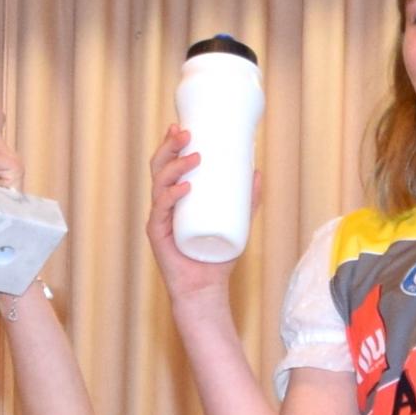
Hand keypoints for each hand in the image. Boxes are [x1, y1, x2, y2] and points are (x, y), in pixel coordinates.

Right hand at [145, 119, 244, 315]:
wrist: (205, 288)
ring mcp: (158, 218)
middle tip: (187, 134)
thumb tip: (257, 170)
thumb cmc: (216, 256)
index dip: (171, 144)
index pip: (167, 164)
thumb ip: (247, 199)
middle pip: (159, 168)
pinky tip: (184, 188)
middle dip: (170, 147)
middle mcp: (162, 204)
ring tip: (195, 157)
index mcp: (174, 197)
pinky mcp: (157, 235)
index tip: (182, 126)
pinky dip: (172, 196)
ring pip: (159, 184)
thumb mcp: (238, 222)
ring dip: (175, 167)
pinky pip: (161, 211)